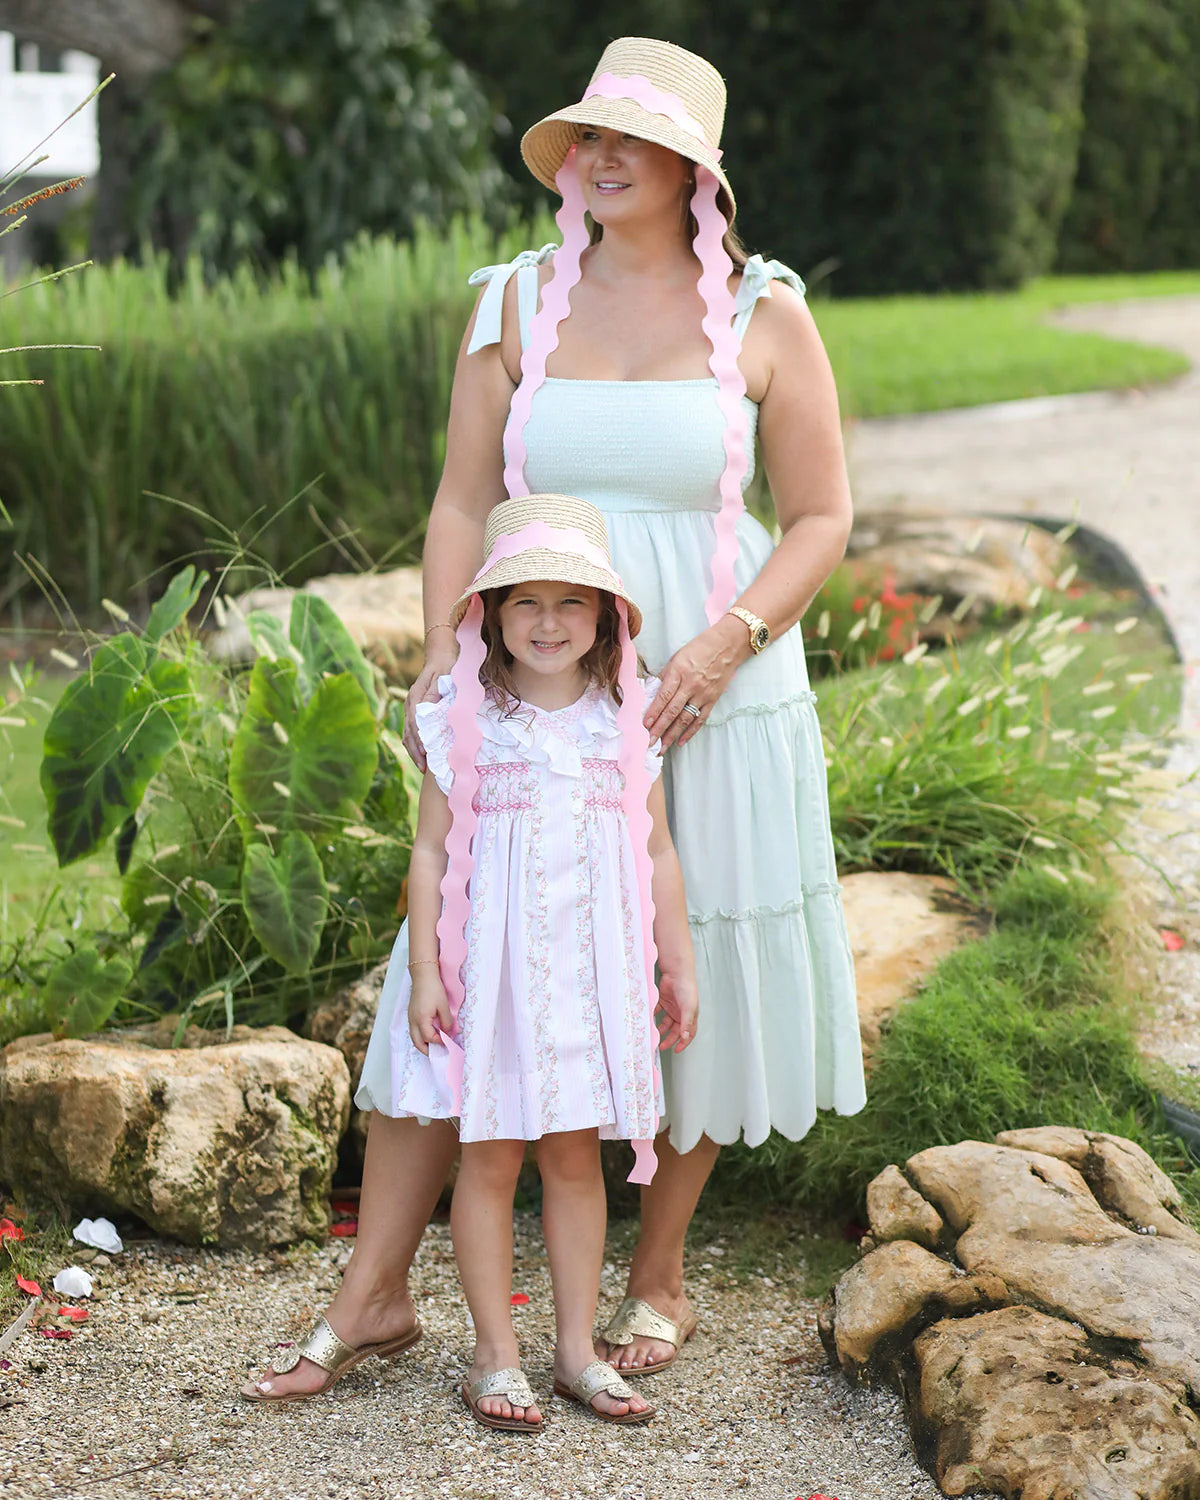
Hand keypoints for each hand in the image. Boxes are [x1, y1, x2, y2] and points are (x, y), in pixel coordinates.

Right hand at [401, 639, 457, 768]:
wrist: (441, 655)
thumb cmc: (446, 666)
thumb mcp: (443, 677)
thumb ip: (435, 694)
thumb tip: (430, 710)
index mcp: (416, 696)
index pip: (414, 722)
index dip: (419, 739)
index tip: (425, 752)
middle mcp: (410, 703)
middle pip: (408, 731)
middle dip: (415, 751)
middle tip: (424, 768)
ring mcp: (411, 707)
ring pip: (407, 733)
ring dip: (414, 751)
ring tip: (422, 767)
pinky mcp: (415, 711)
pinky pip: (410, 731)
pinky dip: (414, 744)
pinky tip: (421, 755)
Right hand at [408, 968, 452, 1053]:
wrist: (423, 976)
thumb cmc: (434, 989)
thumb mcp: (443, 1006)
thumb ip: (447, 1022)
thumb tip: (449, 1034)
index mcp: (421, 1019)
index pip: (430, 1038)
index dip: (439, 1041)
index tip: (448, 1041)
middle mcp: (413, 1021)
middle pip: (417, 1043)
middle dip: (427, 1050)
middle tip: (438, 1053)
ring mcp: (410, 1018)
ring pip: (414, 1038)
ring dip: (423, 1044)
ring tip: (434, 1046)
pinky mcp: (410, 1014)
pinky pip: (413, 1030)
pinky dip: (420, 1036)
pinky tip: (429, 1034)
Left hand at [644, 616, 746, 748]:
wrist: (727, 646)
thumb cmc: (699, 649)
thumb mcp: (677, 657)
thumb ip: (664, 676)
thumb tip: (651, 694)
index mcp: (679, 672)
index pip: (663, 696)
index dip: (653, 712)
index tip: (644, 725)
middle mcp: (691, 685)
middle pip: (672, 711)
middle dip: (659, 729)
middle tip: (649, 743)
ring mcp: (703, 694)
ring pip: (685, 718)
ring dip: (672, 735)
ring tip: (662, 748)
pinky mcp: (713, 699)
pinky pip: (700, 719)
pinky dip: (690, 732)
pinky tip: (680, 741)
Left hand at [655, 968, 697, 1052]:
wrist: (676, 972)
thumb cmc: (687, 988)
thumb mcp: (689, 1008)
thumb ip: (686, 1023)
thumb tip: (685, 1037)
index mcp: (690, 1015)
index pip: (688, 1033)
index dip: (684, 1043)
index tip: (676, 1050)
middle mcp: (681, 1013)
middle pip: (676, 1030)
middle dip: (669, 1039)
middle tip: (661, 1046)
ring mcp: (672, 1007)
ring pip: (666, 1023)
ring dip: (660, 1029)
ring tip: (654, 1035)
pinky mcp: (663, 1001)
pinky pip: (657, 1011)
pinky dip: (653, 1016)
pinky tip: (649, 1019)